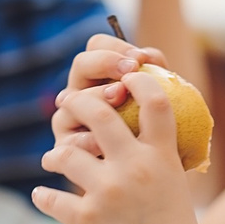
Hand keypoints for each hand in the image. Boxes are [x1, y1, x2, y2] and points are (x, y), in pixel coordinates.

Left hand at [34, 73, 212, 223]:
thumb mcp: (175, 184)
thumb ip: (158, 155)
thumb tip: (141, 130)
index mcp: (162, 155)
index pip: (154, 100)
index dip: (138, 80)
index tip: (123, 78)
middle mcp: (135, 167)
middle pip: (99, 112)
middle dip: (77, 103)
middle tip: (67, 104)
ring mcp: (108, 192)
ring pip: (66, 152)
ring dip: (53, 154)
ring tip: (52, 159)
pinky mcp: (86, 220)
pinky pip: (51, 198)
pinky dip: (44, 196)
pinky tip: (44, 195)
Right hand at [51, 30, 166, 145]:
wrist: (152, 178)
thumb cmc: (155, 133)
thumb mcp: (157, 102)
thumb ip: (156, 74)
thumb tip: (149, 58)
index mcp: (100, 75)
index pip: (98, 45)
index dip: (116, 46)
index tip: (140, 59)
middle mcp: (81, 92)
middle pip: (81, 63)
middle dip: (105, 62)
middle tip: (130, 71)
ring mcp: (70, 120)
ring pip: (72, 99)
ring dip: (97, 94)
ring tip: (118, 98)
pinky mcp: (67, 150)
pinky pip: (70, 141)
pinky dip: (87, 139)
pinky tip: (103, 141)